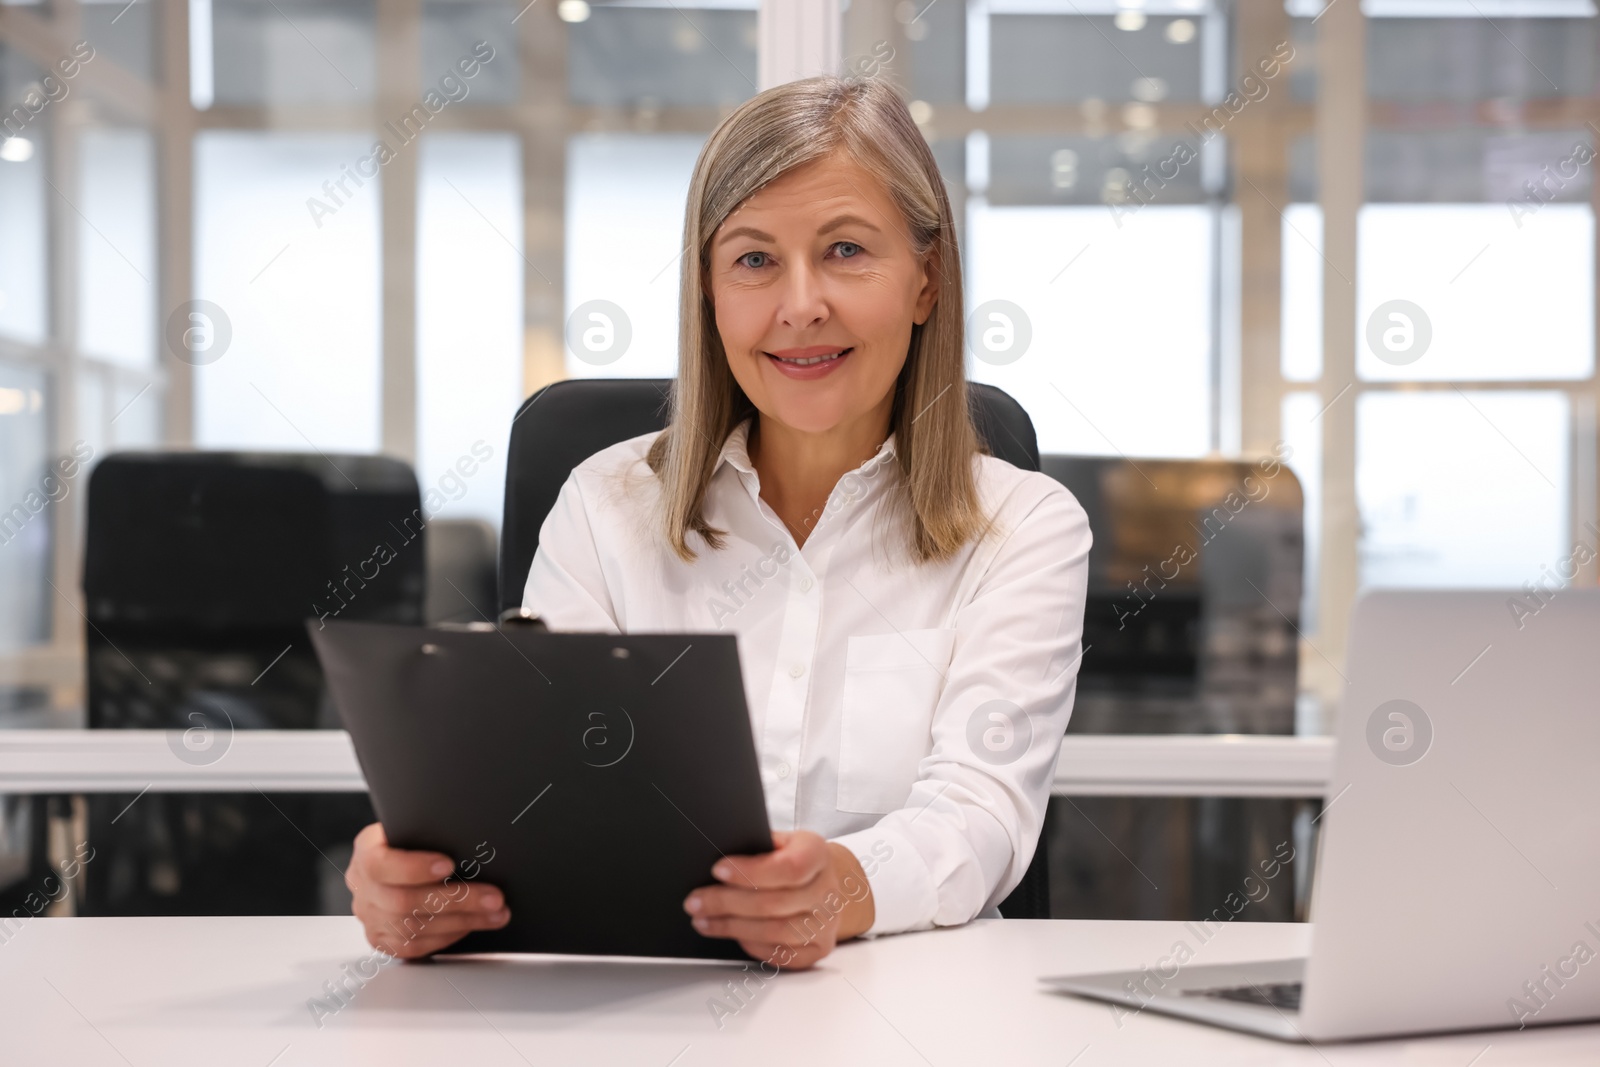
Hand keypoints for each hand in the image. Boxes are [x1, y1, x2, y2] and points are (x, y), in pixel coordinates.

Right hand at [345, 822, 509, 958]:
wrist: (400, 855)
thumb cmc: (416, 837)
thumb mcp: (417, 825)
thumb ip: (431, 832)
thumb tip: (471, 843)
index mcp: (366, 850)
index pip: (380, 865)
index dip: (414, 868)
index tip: (449, 864)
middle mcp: (363, 886)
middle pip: (403, 902)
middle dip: (456, 899)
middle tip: (493, 897)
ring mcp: (369, 916)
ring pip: (412, 928)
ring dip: (461, 921)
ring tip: (495, 913)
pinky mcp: (381, 939)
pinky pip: (413, 946)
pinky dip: (447, 937)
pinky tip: (471, 925)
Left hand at [682, 831, 873, 969]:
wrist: (821, 882)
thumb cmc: (791, 858)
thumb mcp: (779, 840)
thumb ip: (756, 847)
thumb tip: (715, 857)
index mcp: (818, 854)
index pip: (789, 867)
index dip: (750, 872)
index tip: (717, 870)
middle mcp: (828, 891)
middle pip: (774, 903)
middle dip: (726, 903)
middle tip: (695, 901)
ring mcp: (826, 924)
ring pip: (775, 932)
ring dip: (732, 927)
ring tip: (703, 920)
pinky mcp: (819, 949)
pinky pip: (780, 955)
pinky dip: (751, 945)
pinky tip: (731, 933)